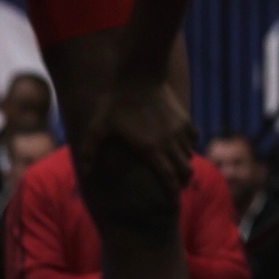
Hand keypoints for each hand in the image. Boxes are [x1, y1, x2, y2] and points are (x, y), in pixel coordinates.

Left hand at [80, 80, 196, 203]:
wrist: (139, 74)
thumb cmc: (116, 103)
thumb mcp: (98, 127)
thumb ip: (90, 151)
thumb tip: (86, 172)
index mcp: (151, 150)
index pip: (168, 180)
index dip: (172, 194)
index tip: (172, 204)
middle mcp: (170, 143)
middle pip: (185, 171)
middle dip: (181, 183)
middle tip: (175, 189)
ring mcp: (180, 130)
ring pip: (189, 156)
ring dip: (184, 165)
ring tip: (176, 169)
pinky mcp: (184, 119)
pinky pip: (192, 139)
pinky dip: (188, 146)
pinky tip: (180, 146)